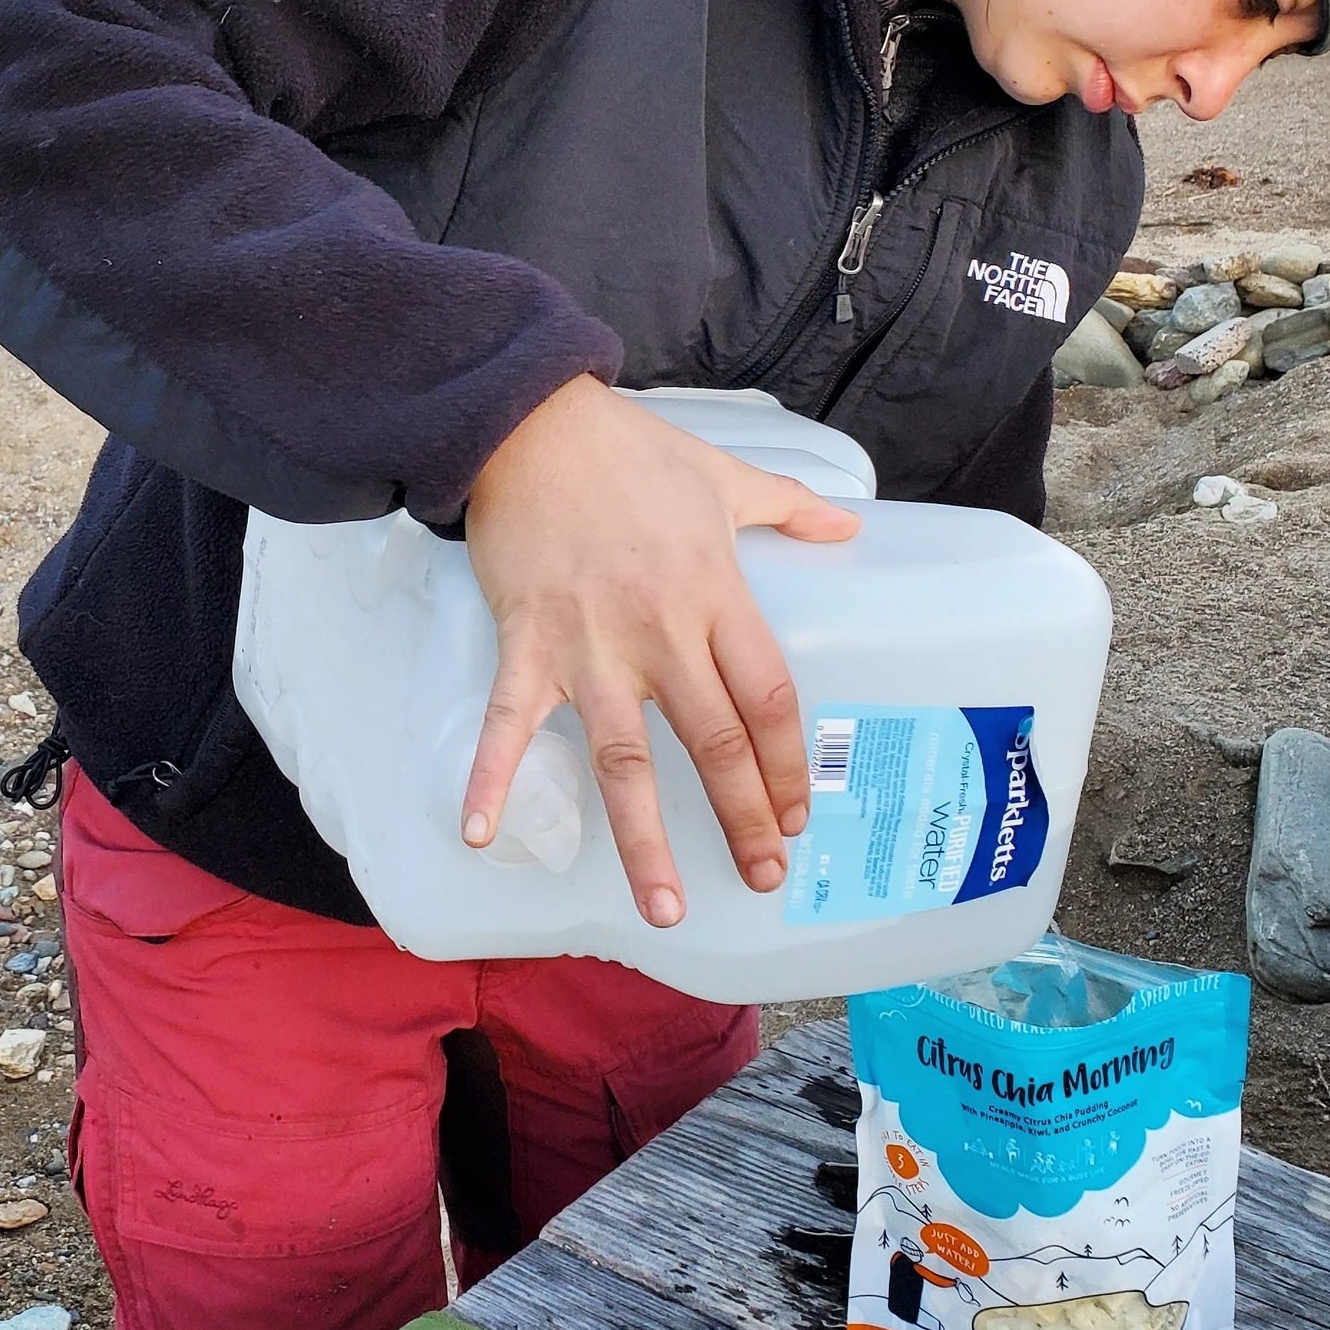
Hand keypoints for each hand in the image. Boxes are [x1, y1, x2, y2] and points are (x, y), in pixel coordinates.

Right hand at [459, 376, 860, 926]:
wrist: (531, 422)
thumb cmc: (630, 451)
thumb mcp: (725, 475)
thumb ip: (789, 509)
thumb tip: (847, 529)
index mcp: (715, 593)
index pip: (766, 697)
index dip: (786, 762)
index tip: (798, 812)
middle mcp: (660, 632)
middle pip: (713, 742)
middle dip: (743, 817)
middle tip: (763, 876)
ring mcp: (590, 646)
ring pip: (625, 760)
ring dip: (645, 839)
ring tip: (666, 907)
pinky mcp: (526, 642)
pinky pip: (509, 723)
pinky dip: (492, 778)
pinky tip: (481, 835)